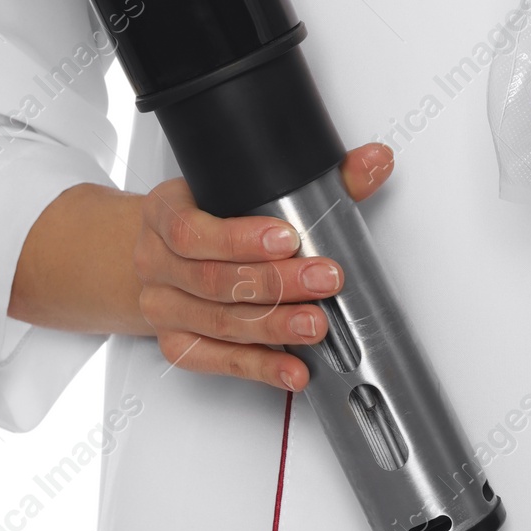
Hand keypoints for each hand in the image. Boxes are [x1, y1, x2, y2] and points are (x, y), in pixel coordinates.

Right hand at [132, 143, 394, 390]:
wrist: (164, 255)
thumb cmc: (209, 218)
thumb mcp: (244, 189)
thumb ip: (314, 178)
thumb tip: (374, 163)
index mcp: (165, 212)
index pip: (192, 231)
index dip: (241, 239)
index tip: (288, 239)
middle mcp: (156, 262)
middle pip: (212, 281)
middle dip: (275, 284)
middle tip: (322, 280)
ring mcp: (163, 306)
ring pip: (217, 323)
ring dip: (272, 327)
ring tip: (315, 325)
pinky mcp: (176, 344)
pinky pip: (214, 360)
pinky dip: (258, 366)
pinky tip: (291, 368)